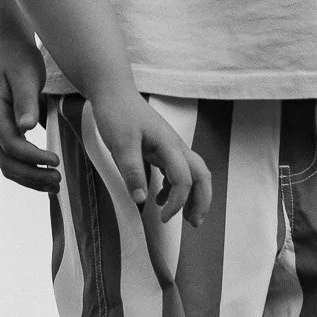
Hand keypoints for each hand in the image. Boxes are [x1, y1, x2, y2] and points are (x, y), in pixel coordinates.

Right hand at [0, 40, 58, 192]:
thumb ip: (26, 102)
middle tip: (58, 179)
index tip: (55, 160)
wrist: (10, 52)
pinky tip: (47, 175)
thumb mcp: (26, 77)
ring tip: (55, 185)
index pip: (11, 144)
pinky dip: (30, 171)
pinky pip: (13, 160)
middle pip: (7, 162)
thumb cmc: (19, 61)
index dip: (33, 157)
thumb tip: (26, 127)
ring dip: (31, 178)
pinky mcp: (5, 135)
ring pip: (9, 166)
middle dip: (32, 175)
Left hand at [86, 84, 211, 224]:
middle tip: (194, 223)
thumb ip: (131, 171)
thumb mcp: (120, 144)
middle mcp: (175, 146)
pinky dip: (174, 188)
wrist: (113, 92)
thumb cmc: (117, 114)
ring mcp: (169, 146)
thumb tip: (141, 200)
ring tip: (185, 218)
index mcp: (168, 145)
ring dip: (193, 196)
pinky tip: (160, 199)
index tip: (162, 218)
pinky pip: (176, 171)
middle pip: (202, 175)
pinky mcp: (161, 148)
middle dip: (202, 200)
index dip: (178, 202)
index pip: (184, 179)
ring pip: (192, 173)